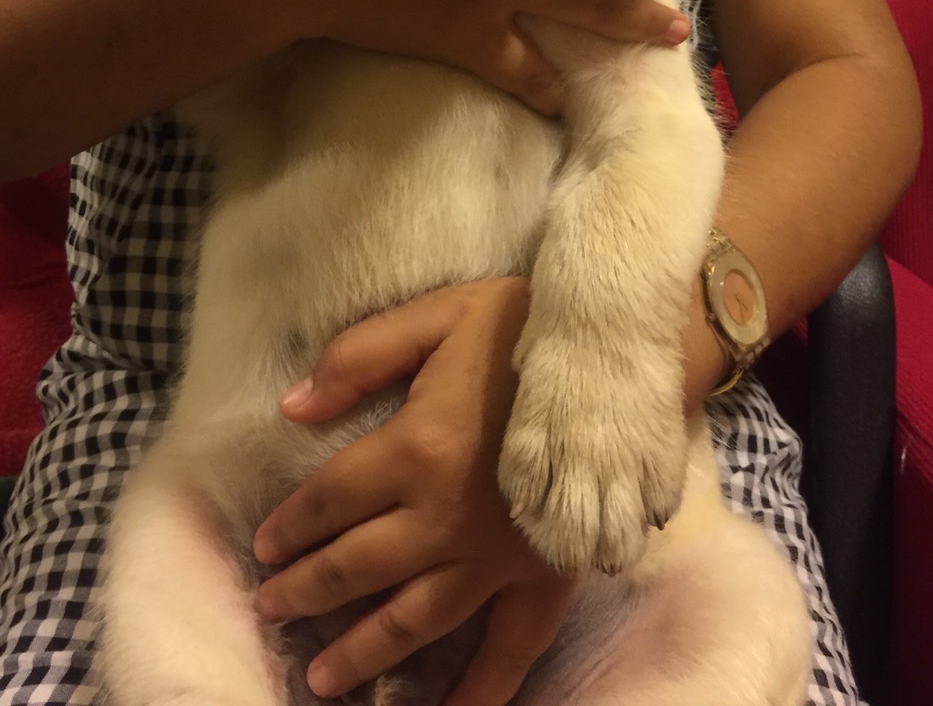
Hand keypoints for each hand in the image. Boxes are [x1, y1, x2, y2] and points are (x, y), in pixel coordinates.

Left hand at [252, 277, 575, 703]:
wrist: (616, 353)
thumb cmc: (524, 327)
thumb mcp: (437, 316)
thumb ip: (360, 357)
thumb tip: (293, 406)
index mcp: (416, 448)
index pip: (330, 501)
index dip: (290, 526)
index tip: (264, 547)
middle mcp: (446, 515)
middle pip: (358, 566)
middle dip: (307, 593)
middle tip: (271, 612)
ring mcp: (497, 555)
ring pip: (414, 617)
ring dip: (362, 650)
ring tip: (322, 679)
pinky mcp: (546, 573)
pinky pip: (509, 646)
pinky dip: (480, 689)